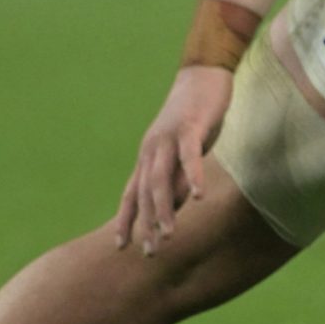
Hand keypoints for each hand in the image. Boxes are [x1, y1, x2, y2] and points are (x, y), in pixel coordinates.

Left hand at [112, 64, 234, 255]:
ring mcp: (168, 139)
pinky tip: (199, 197)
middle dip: (145, 224)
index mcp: (148, 156)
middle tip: (150, 251)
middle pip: (144, 193)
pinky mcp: (190, 127)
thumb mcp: (186, 147)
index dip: (126, 219)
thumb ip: (180, 173)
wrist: (202, 72)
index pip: (132, 194)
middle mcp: (151, 150)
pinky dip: (193, 178)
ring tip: (168, 235)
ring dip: (163, 210)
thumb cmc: (197, 112)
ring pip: (161, 181)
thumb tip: (180, 202)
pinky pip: (189, 157)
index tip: (122, 246)